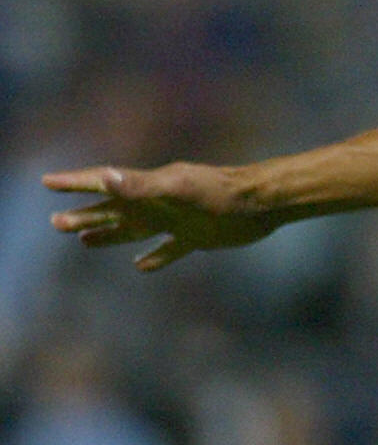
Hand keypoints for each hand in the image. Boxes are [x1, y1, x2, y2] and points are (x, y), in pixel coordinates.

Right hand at [45, 163, 277, 270]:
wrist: (263, 203)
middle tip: (55, 222)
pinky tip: (140, 266)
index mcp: (150, 188)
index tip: (47, 181)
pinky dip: (154, 257)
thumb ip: (142, 186)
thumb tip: (105, 178)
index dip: (76, 183)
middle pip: (114, 209)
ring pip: (135, 229)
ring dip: (109, 234)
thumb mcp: (178, 188)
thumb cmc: (222, 192)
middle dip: (85, 214)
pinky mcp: (196, 237)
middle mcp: (159, 203)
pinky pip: (169, 249)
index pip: (105, 183)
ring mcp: (177, 220)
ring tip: (83, 241)